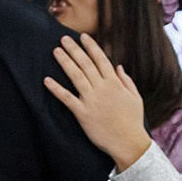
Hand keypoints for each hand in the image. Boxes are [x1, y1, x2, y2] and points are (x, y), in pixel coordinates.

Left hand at [44, 33, 152, 169]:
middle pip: (85, 64)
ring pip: (76, 76)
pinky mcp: (82, 113)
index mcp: (115, 83)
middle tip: (63, 39)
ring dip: (65, 62)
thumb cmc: (132, 121)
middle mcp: (102, 89)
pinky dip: (56, 89)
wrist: (128, 143)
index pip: (101, 60)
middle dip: (74, 50)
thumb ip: (126, 80)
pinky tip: (47, 80)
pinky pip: (67, 99)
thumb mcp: (135, 97)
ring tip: (56, 51)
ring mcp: (91, 100)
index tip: (83, 37)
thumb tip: (118, 66)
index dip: (91, 47)